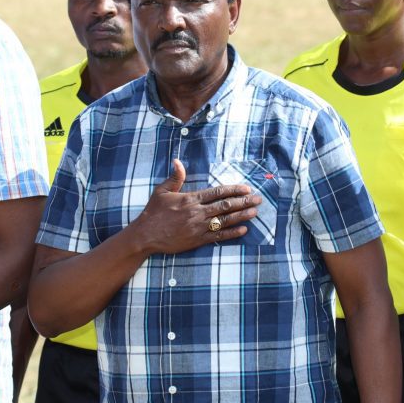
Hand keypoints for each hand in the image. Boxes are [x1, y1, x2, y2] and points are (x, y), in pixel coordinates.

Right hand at [129, 159, 261, 254]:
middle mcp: (197, 213)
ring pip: (225, 220)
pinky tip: (244, 230)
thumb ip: (175, 177)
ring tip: (255, 212)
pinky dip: (232, 233)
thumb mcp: (162, 191)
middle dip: (244, 202)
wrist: (145, 235)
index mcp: (190, 199)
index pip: (217, 193)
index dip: (234, 190)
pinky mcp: (197, 240)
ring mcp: (198, 227)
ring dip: (242, 216)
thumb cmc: (153, 212)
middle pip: (225, 206)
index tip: (246, 188)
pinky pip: (218, 237)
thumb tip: (178, 161)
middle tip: (258, 199)